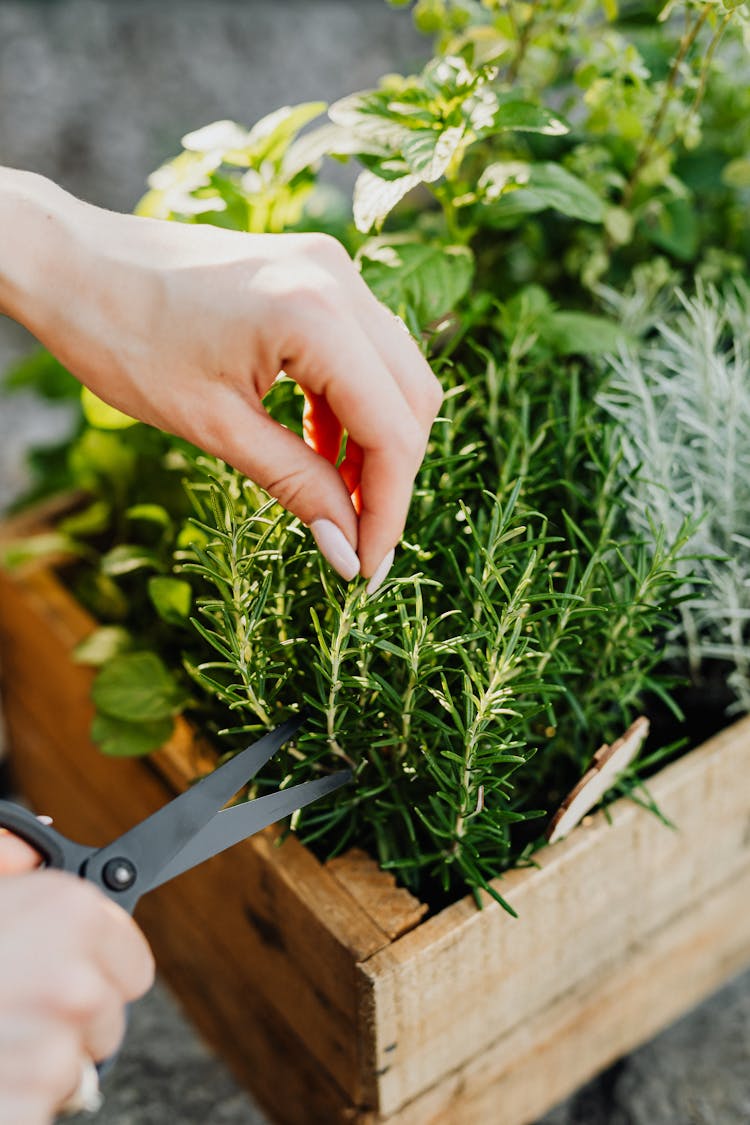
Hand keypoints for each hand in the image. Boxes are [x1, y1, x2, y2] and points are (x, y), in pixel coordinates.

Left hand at [0, 170, 442, 583]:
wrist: (72, 262)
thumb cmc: (122, 338)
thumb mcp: (212, 426)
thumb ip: (294, 484)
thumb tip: (347, 550)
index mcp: (313, 314)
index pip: (392, 429)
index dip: (388, 507)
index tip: (368, 566)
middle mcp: (338, 280)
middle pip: (413, 399)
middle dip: (390, 477)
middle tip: (357, 538)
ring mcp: (332, 269)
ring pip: (396, 374)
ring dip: (376, 443)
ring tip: (334, 497)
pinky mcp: (317, 274)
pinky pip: (364, 352)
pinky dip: (354, 407)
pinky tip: (320, 447)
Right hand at [0, 831, 153, 1124]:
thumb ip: (6, 855)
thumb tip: (34, 851)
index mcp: (72, 915)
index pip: (134, 966)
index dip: (96, 971)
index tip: (59, 974)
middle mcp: (76, 983)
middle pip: (105, 1021)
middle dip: (63, 1021)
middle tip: (4, 1007)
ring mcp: (53, 1054)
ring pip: (72, 1072)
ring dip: (33, 1066)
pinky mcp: (26, 1110)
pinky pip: (41, 1111)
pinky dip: (14, 1104)